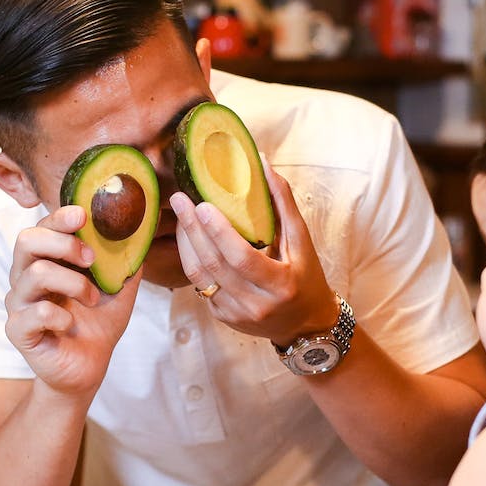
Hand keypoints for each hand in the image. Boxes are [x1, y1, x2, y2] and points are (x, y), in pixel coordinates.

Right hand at [4, 204, 140, 395]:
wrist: (88, 368)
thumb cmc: (97, 324)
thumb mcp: (118, 288)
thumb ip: (124, 260)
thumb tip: (139, 231)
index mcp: (45, 261)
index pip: (42, 228)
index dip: (59, 217)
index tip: (83, 214)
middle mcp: (25, 277)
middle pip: (27, 240)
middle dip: (65, 243)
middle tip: (92, 259)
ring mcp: (18, 303)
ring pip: (36, 273)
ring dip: (74, 283)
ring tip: (92, 299)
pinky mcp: (17, 330)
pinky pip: (38, 312)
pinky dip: (62, 316)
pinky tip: (70, 325)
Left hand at [171, 167, 336, 348]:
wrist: (304, 323)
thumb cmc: (305, 275)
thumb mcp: (302, 241)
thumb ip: (283, 202)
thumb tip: (262, 162)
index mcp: (280, 285)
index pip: (242, 258)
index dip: (219, 232)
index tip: (202, 204)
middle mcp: (256, 305)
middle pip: (213, 265)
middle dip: (192, 230)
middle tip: (180, 200)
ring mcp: (236, 314)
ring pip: (199, 276)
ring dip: (185, 242)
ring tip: (181, 215)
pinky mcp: (222, 317)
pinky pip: (199, 285)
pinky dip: (192, 258)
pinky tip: (190, 238)